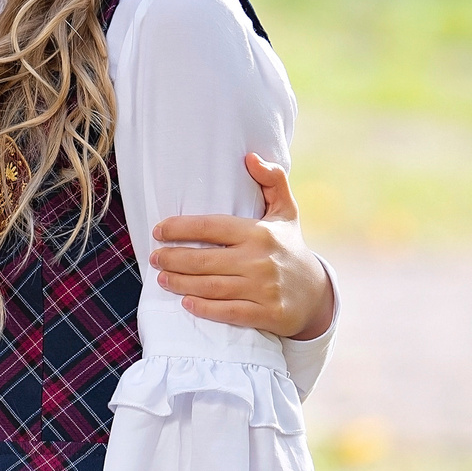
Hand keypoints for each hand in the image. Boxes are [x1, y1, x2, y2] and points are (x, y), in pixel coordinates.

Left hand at [148, 153, 335, 339]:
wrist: (317, 294)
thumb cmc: (290, 248)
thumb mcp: (286, 212)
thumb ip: (272, 180)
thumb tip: (250, 157)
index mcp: (260, 232)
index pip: (210, 227)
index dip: (179, 228)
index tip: (158, 230)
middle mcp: (260, 260)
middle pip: (203, 259)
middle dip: (172, 258)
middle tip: (154, 258)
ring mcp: (263, 289)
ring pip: (210, 287)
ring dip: (180, 283)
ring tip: (162, 278)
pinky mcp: (266, 314)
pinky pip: (227, 312)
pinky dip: (203, 308)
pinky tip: (186, 302)